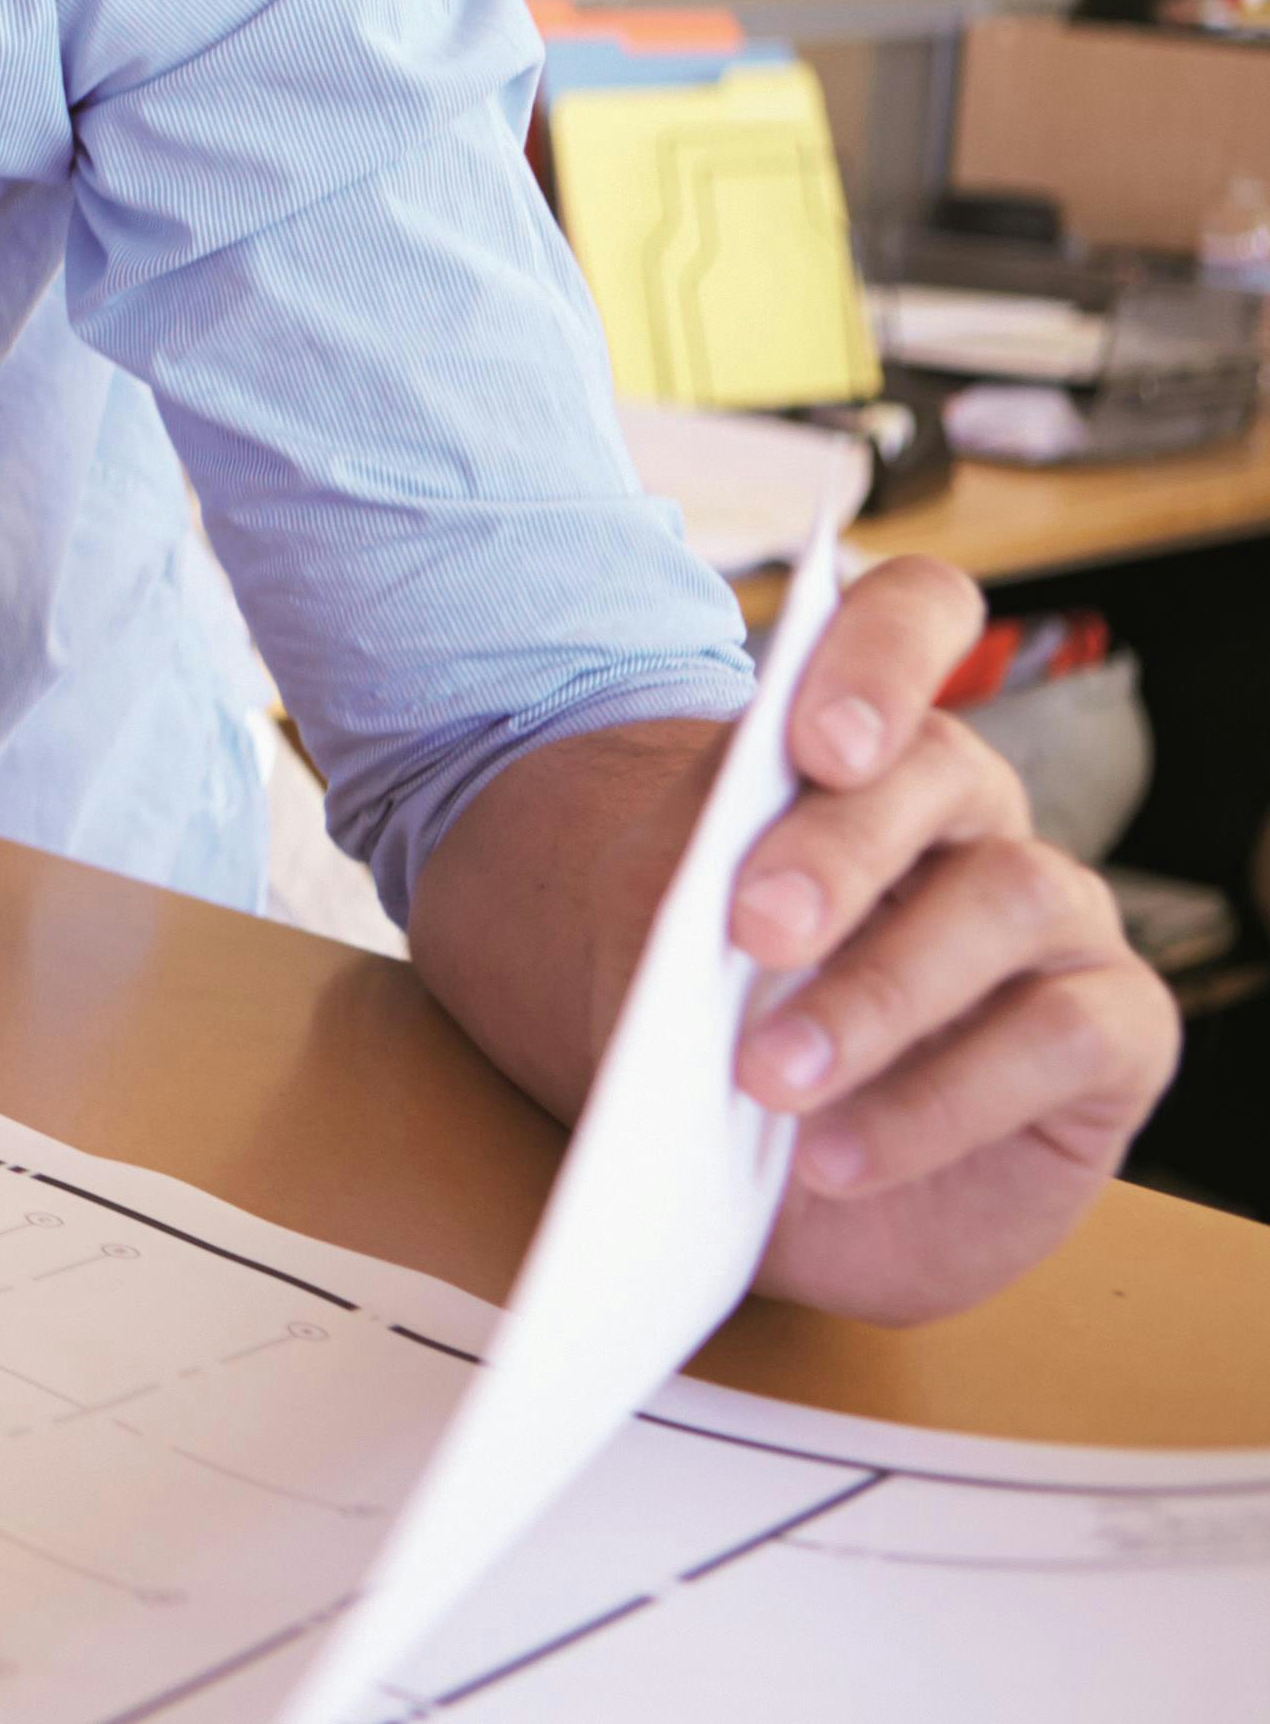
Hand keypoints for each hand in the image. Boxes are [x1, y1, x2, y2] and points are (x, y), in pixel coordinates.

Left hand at [733, 553, 1178, 1322]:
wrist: (745, 1156)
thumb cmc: (705, 1010)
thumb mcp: (662, 937)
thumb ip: (678, 890)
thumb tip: (695, 913)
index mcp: (863, 736)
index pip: (914, 618)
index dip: (882, 652)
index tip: (817, 740)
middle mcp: (973, 808)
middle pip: (946, 766)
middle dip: (841, 848)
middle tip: (750, 929)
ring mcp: (1055, 914)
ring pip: (1008, 898)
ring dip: (881, 994)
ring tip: (769, 1076)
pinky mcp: (1112, 1033)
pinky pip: (1062, 1039)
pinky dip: (937, 1100)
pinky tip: (836, 1153)